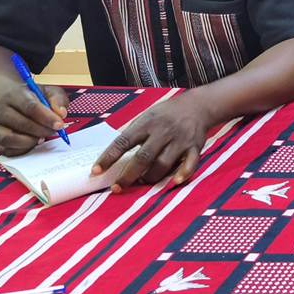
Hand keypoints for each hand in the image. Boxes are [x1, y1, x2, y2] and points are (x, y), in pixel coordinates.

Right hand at [0, 82, 70, 156]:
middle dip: (41, 130)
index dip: (47, 117)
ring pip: (9, 139)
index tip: (59, 125)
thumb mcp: (48, 92)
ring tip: (42, 138)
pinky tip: (32, 143)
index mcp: (14, 95)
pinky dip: (22, 150)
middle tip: (54, 132)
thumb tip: (61, 113)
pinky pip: (7, 150)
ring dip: (30, 142)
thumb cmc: (33, 98)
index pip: (30, 107)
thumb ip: (57, 99)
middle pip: (21, 123)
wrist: (12, 103)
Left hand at [93, 98, 212, 189]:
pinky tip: (175, 182)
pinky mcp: (194, 147)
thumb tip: (113, 154)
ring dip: (150, 178)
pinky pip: (190, 163)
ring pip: (163, 164)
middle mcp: (163, 132)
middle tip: (116, 188)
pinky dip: (183, 174)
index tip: (96, 171)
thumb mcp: (147, 116)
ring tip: (141, 183)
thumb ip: (134, 133)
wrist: (198, 105)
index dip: (108, 157)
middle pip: (143, 158)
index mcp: (147, 123)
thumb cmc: (167, 113)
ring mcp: (179, 140)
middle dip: (128, 175)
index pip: (123, 142)